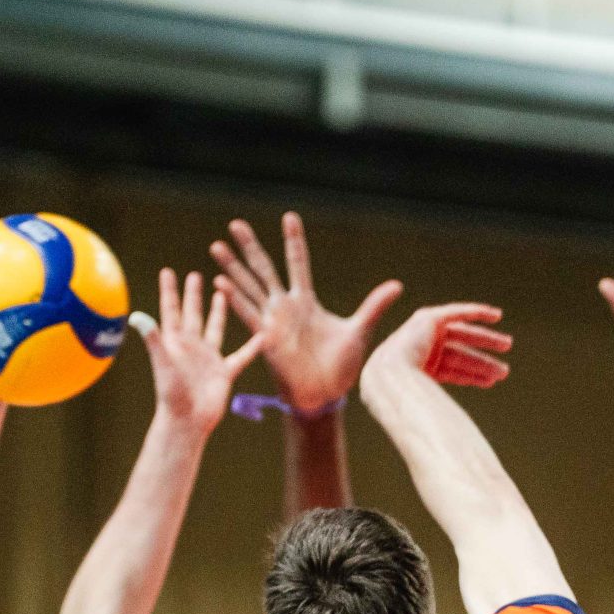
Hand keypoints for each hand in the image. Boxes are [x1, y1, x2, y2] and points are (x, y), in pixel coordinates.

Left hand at [134, 268, 263, 434]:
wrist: (188, 421)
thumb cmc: (172, 395)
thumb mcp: (162, 363)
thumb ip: (154, 339)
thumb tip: (137, 316)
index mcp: (175, 342)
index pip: (171, 310)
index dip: (170, 291)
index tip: (167, 271)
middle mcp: (192, 347)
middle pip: (193, 314)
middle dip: (193, 295)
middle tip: (194, 275)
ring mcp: (209, 358)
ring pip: (215, 329)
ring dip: (218, 312)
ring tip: (222, 293)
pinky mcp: (224, 372)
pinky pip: (241, 356)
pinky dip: (252, 347)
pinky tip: (263, 335)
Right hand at [209, 213, 403, 413]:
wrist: (325, 397)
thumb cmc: (341, 368)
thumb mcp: (360, 331)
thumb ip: (374, 306)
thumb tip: (397, 285)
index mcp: (306, 302)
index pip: (298, 262)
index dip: (293, 240)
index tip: (289, 216)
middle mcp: (286, 307)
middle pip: (265, 268)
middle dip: (250, 246)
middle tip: (235, 223)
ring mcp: (273, 321)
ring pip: (249, 287)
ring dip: (232, 268)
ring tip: (216, 247)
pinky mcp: (265, 338)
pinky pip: (247, 314)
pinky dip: (234, 299)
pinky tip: (219, 283)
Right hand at [361, 302, 511, 400]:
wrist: (389, 376)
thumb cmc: (404, 396)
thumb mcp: (429, 402)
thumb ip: (439, 408)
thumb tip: (455, 429)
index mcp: (420, 369)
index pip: (452, 371)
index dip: (472, 376)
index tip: (491, 382)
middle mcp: (422, 350)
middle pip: (460, 354)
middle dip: (482, 361)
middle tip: (505, 370)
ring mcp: (423, 334)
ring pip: (462, 338)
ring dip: (486, 341)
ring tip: (508, 346)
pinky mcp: (428, 319)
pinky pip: (456, 313)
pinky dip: (476, 312)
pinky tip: (497, 315)